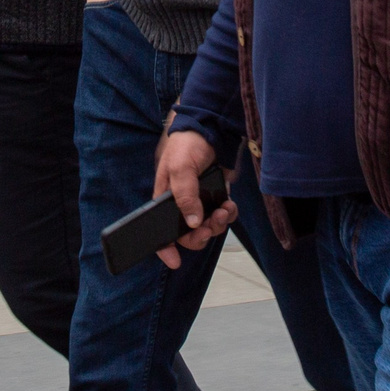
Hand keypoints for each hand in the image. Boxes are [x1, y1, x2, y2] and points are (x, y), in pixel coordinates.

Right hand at [153, 129, 238, 268]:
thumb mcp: (179, 167)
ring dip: (217, 224)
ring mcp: (200, 202)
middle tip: (210, 226)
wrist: (211, 128)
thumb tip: (191, 222)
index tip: (175, 262)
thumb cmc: (187, 144)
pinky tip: (229, 204)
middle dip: (201, 235)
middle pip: (188, 234)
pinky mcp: (216, 197)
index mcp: (165, 199)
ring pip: (208, 227)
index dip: (165, 249)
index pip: (161, 232)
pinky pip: (223, 216)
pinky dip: (228, 214)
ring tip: (224, 210)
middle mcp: (182, 204)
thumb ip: (184, 195)